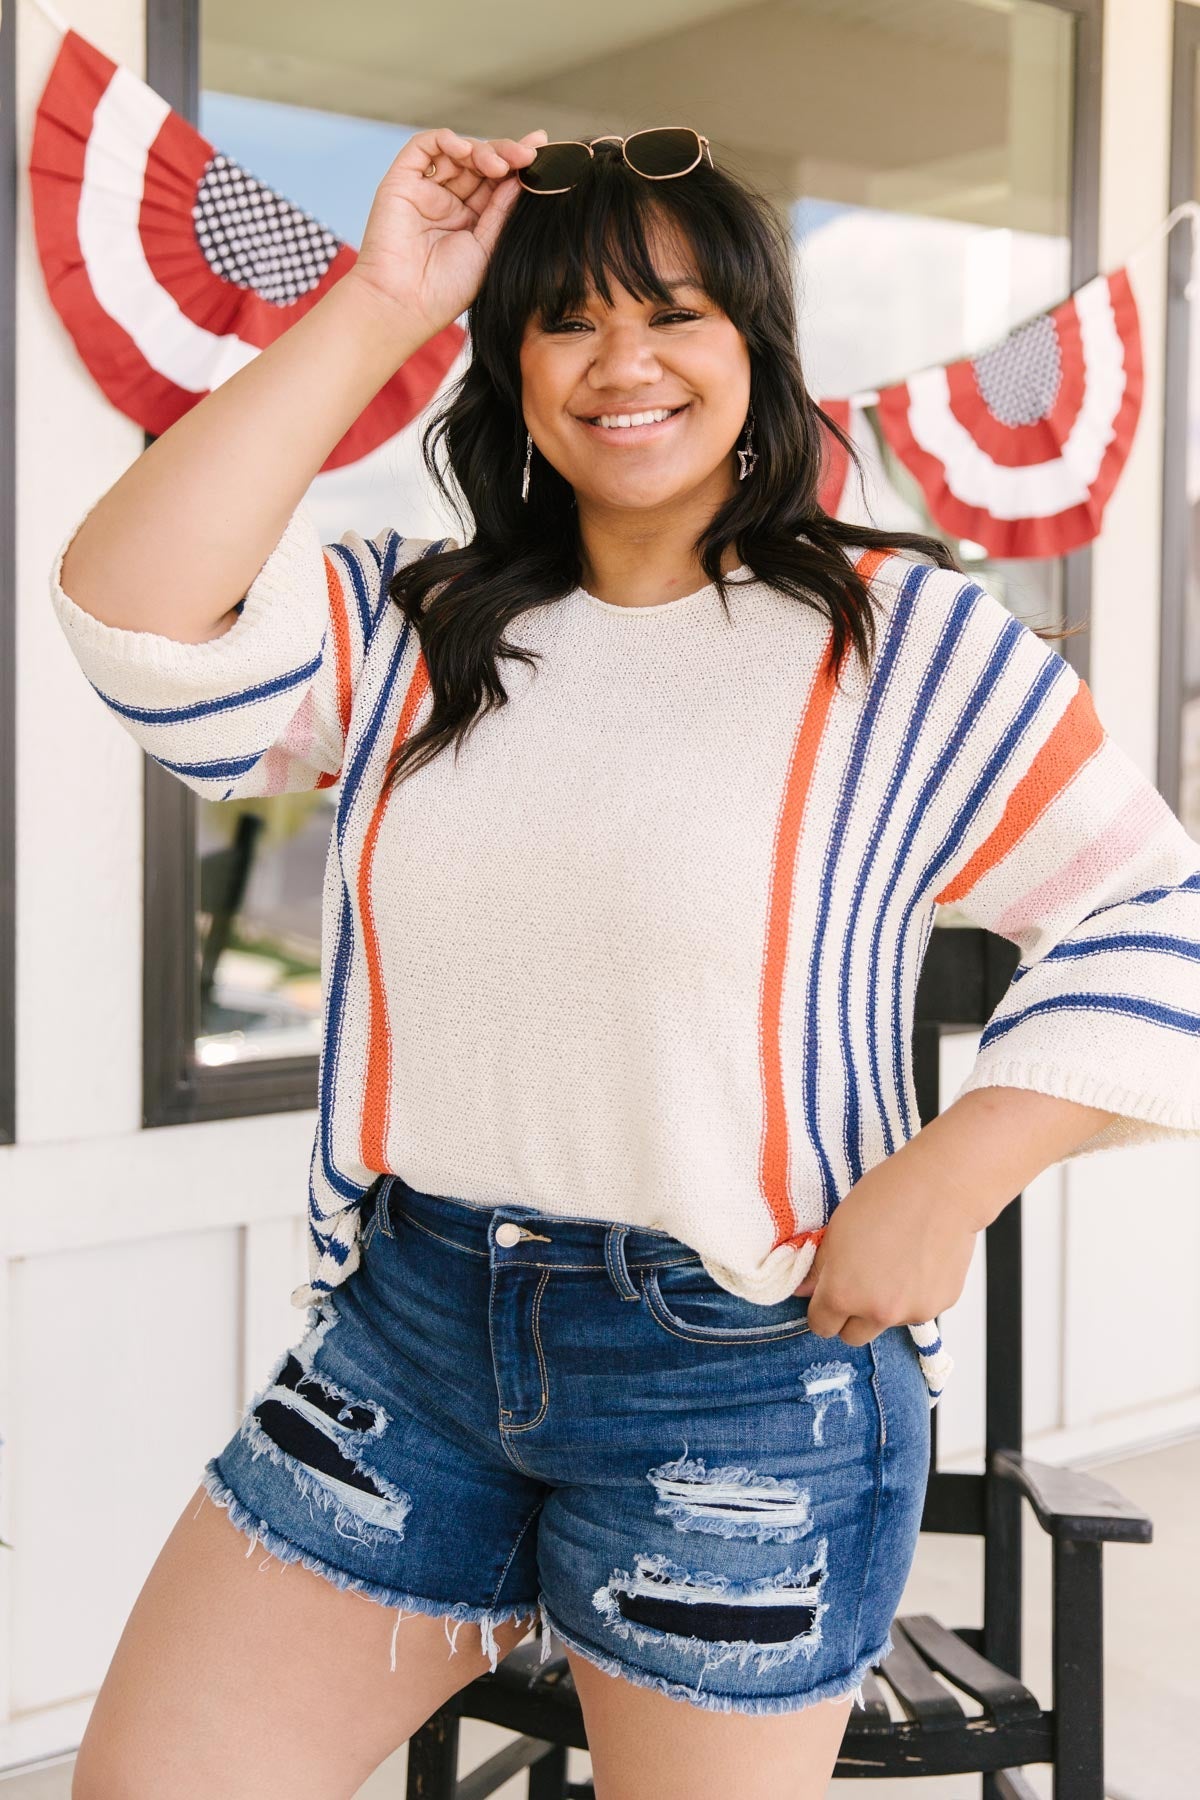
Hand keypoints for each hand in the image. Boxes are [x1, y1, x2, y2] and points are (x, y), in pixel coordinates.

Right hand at [349, 126, 549, 337]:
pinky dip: (446, 140)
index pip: (497, 182)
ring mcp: (426, 190)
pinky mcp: (402, 181)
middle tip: (525, 157)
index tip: (543, 152)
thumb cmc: (447, 289)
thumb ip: (503, 209)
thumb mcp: (488, 247)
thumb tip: (523, 174)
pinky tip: (464, 150)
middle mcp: (449, 202)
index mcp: (472, 220)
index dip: (518, 165)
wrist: (406, 305)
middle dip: (504, 154)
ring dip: (480, 150)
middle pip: (479, 162)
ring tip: (498, 165)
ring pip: (456, 151)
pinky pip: (423, 147)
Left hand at [792, 1160, 981, 1345]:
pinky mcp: (940, 1305)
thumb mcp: (837, 1228)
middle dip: (852, 1316)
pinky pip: (918, 1309)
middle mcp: (877, 1311)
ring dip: (886, 1304)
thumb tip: (807, 1290)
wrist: (942, 1188)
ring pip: (887, 1322)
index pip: (821, 1326)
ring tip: (894, 1263)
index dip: (822, 1311)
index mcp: (843, 1293)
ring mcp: (912, 1312)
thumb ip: (820, 1267)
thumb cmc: (887, 1198)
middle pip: (853, 1336)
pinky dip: (915, 1294)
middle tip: (859, 1283)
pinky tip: (918, 1261)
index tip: (827, 1298)